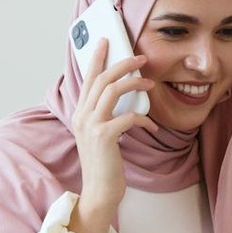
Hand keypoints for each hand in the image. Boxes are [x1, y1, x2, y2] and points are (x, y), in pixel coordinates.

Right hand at [70, 39, 155, 232]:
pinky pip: (128, 116)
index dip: (97, 58)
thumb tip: (126, 96)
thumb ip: (106, 115)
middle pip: (101, 79)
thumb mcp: (100, 134)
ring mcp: (91, 126)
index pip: (88, 78)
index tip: (106, 41)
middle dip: (123, 64)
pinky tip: (151, 125)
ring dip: (134, 83)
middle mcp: (81, 116)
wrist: (100, 191)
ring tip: (149, 83)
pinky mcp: (104, 136)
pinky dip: (143, 118)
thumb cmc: (104, 164)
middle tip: (141, 58)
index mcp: (79, 113)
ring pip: (112, 90)